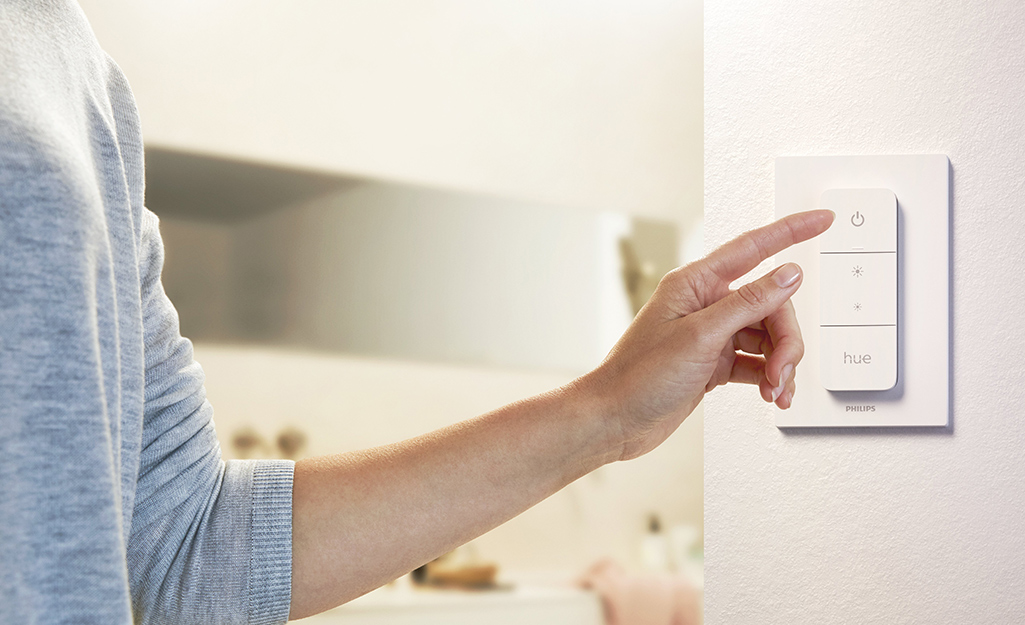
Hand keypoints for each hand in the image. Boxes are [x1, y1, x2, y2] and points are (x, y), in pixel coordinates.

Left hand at [582, 210, 834, 460]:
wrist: (614, 420)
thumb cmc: (638, 377)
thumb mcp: (700, 337)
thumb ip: (748, 304)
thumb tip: (787, 274)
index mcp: (695, 284)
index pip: (753, 248)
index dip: (790, 231)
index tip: (821, 219)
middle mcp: (705, 305)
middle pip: (770, 305)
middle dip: (786, 339)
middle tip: (783, 370)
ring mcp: (711, 335)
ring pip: (767, 336)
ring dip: (780, 364)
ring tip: (775, 390)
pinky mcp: (714, 363)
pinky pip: (757, 361)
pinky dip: (769, 377)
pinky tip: (771, 394)